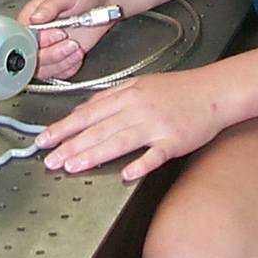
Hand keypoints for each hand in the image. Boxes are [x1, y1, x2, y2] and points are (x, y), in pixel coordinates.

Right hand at [17, 0, 115, 81]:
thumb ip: (50, 5)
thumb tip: (35, 17)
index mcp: (30, 18)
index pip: (23, 38)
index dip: (39, 41)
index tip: (58, 33)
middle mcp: (37, 36)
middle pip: (31, 58)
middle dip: (53, 54)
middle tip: (70, 42)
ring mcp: (49, 48)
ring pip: (44, 69)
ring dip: (62, 62)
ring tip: (76, 48)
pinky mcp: (62, 57)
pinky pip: (59, 73)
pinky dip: (69, 68)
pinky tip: (78, 55)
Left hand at [35, 66, 226, 180]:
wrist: (214, 91)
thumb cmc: (179, 89)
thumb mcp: (141, 84)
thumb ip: (112, 96)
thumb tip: (85, 110)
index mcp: (128, 94)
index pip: (88, 112)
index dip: (64, 127)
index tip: (44, 139)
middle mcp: (138, 108)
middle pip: (99, 127)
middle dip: (70, 144)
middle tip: (49, 159)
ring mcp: (156, 124)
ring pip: (119, 139)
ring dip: (94, 153)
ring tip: (72, 166)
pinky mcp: (174, 140)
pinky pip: (155, 154)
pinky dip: (141, 164)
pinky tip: (126, 174)